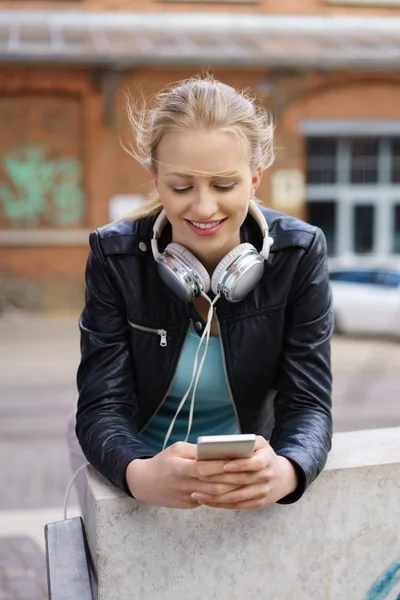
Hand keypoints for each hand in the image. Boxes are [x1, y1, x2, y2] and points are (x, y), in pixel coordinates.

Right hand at [125, 442, 241, 508]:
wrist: (144, 483)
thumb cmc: (162, 462)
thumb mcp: (176, 450)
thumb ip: (196, 452)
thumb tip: (218, 451)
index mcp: (181, 468)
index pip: (205, 468)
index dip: (222, 465)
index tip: (238, 459)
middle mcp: (185, 485)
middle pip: (215, 485)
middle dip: (234, 479)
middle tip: (250, 471)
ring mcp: (188, 498)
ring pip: (215, 496)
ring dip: (232, 489)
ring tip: (245, 479)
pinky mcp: (190, 505)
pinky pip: (209, 500)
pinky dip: (222, 494)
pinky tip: (233, 487)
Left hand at [191, 436, 297, 509]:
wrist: (282, 477)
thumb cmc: (263, 456)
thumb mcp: (260, 444)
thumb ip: (246, 443)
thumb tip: (223, 445)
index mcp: (266, 459)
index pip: (255, 463)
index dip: (240, 465)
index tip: (224, 466)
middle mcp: (266, 477)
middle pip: (242, 481)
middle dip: (220, 480)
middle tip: (201, 477)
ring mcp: (262, 492)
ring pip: (237, 497)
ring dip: (216, 497)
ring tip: (197, 493)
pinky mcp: (258, 503)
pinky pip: (237, 505)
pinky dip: (220, 504)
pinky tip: (205, 501)